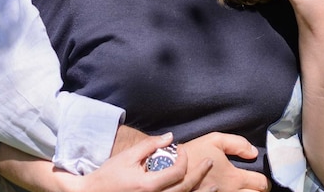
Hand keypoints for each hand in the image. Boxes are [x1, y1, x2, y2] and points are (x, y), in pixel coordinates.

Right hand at [82, 133, 212, 191]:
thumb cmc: (110, 174)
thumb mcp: (128, 156)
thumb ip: (150, 145)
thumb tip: (170, 137)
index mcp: (149, 185)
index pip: (178, 173)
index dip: (184, 159)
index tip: (181, 148)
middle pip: (185, 188)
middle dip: (200, 174)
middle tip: (209, 163)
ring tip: (213, 186)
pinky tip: (192, 191)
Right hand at [179, 133, 269, 191]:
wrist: (170, 169)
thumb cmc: (194, 153)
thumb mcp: (215, 140)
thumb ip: (237, 144)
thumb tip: (253, 152)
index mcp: (233, 178)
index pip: (261, 184)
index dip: (264, 181)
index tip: (262, 178)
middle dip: (259, 191)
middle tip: (255, 185)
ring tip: (245, 188)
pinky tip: (231, 190)